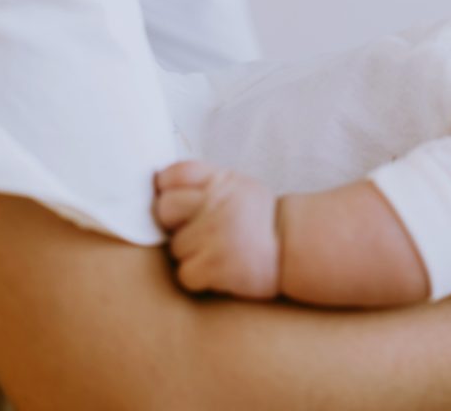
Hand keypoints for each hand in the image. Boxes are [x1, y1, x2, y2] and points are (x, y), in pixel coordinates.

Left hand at [153, 160, 282, 298]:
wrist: (292, 250)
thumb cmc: (258, 219)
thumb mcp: (238, 186)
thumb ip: (204, 182)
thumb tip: (158, 184)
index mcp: (221, 180)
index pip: (174, 174)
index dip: (167, 189)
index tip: (176, 203)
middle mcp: (217, 203)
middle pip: (165, 209)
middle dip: (173, 223)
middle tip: (195, 231)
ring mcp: (215, 234)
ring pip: (175, 246)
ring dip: (189, 254)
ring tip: (214, 252)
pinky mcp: (215, 266)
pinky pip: (184, 273)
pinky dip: (197, 277)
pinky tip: (216, 270)